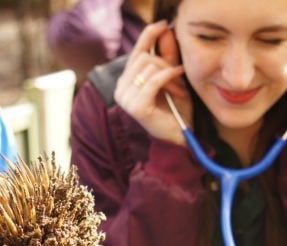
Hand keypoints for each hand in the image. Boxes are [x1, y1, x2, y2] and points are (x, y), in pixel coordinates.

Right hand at [115, 20, 191, 145]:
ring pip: (148, 67)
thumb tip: (165, 30)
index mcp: (126, 82)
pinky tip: (179, 85)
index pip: (136, 52)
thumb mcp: (173, 78)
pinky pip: (154, 81)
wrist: (179, 137)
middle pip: (144, 58)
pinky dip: (169, 78)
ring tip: (179, 90)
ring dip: (169, 76)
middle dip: (165, 64)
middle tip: (179, 78)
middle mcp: (121, 89)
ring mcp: (126, 99)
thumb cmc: (176, 110)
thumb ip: (168, 56)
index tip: (163, 24)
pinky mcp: (135, 107)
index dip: (148, 36)